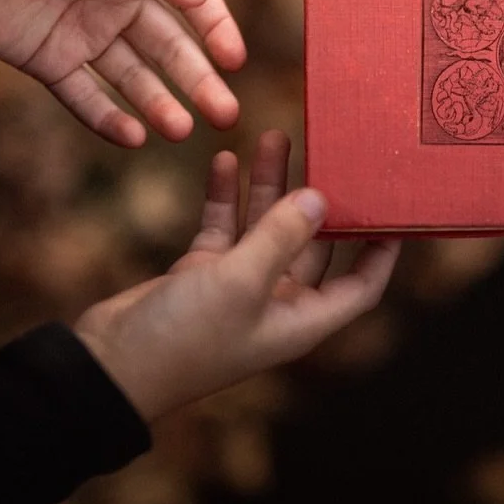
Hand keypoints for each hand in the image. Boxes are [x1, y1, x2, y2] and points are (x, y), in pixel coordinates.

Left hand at [0, 0, 245, 146]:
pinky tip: (135, 137)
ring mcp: (81, 31)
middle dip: (200, 79)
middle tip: (227, 114)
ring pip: (133, 77)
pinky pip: (84, 96)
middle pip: (168, 46)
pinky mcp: (46, 59)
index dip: (216, 28)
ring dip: (161, 103)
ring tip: (186, 131)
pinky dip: (109, 118)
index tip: (236, 60)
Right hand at [73, 132, 398, 422]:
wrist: (107, 369)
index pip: (360, 286)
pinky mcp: (202, 273)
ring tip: (274, 135)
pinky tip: (224, 158)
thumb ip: (282, 235)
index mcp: (299, 320)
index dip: (383, 251)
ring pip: (266, 224)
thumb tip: (321, 198)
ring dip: (271, 183)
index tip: (396, 204)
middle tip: (327, 146)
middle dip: (319, 195)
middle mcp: (275, 302)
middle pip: (313, 242)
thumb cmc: (183, 339)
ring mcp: (238, 286)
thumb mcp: (241, 281)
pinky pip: (225, 225)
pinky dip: (226, 194)